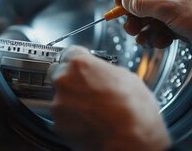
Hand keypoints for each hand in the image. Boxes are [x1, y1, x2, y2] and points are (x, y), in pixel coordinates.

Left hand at [50, 46, 170, 150]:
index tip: (82, 66)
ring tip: (93, 111)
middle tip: (88, 90)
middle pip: (60, 74)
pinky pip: (63, 118)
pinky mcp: (58, 125)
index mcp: (80, 64)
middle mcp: (64, 81)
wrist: (131, 139)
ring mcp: (59, 104)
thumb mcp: (126, 77)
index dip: (78, 61)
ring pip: (60, 98)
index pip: (69, 52)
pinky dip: (72, 120)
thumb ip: (106, 70)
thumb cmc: (134, 109)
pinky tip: (89, 122)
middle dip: (71, 81)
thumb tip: (103, 73)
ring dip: (72, 102)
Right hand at [116, 0, 191, 82]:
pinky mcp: (179, 22)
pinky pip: (160, 27)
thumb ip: (143, 4)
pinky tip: (160, 42)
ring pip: (150, 16)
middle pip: (143, 0)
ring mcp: (176, 6)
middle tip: (130, 28)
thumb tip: (126, 0)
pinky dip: (157, 36)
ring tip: (143, 39)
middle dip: (135, 16)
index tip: (117, 5)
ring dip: (145, 29)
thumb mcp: (168, 9)